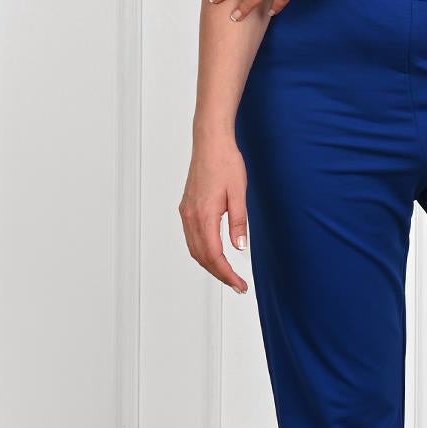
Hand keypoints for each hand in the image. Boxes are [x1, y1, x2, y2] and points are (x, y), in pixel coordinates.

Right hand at [179, 134, 250, 293]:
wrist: (210, 141)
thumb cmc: (226, 162)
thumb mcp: (239, 193)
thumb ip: (238, 221)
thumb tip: (239, 247)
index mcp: (204, 215)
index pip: (214, 255)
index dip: (227, 274)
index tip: (240, 285)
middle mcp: (191, 216)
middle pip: (201, 256)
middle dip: (219, 274)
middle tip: (237, 284)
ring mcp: (186, 212)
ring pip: (194, 248)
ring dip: (210, 264)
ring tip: (228, 274)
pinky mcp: (186, 207)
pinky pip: (192, 237)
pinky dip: (202, 251)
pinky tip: (214, 253)